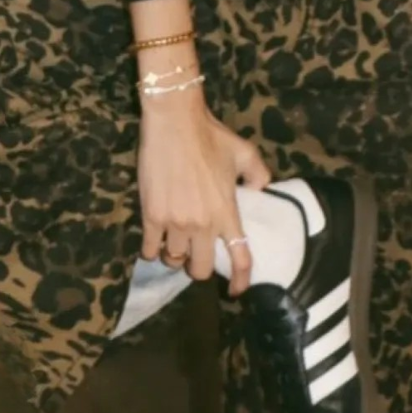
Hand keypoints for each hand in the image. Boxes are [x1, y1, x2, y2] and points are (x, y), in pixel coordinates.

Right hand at [138, 91, 271, 296]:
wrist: (174, 121)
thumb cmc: (210, 135)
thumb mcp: (244, 152)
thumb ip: (259, 174)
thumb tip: (262, 190)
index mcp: (227, 212)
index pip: (239, 257)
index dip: (239, 280)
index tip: (235, 291)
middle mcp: (203, 225)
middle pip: (199, 269)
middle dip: (197, 267)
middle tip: (194, 254)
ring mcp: (176, 222)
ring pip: (173, 260)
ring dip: (174, 256)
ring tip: (174, 243)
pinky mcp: (152, 216)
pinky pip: (149, 249)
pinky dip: (152, 249)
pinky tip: (154, 240)